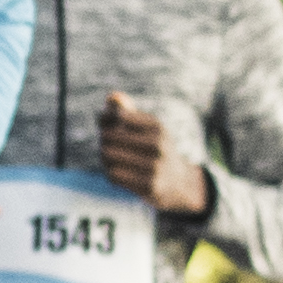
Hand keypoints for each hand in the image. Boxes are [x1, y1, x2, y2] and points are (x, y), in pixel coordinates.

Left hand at [94, 87, 209, 216]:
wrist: (178, 183)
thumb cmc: (154, 150)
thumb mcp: (146, 128)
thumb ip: (126, 111)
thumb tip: (112, 96)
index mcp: (157, 126)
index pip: (118, 115)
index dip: (107, 120)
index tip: (110, 126)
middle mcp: (158, 144)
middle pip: (109, 136)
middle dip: (104, 141)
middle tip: (108, 146)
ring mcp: (155, 166)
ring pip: (108, 156)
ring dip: (105, 158)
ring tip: (112, 160)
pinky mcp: (149, 186)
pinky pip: (114, 175)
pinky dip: (111, 173)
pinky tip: (118, 173)